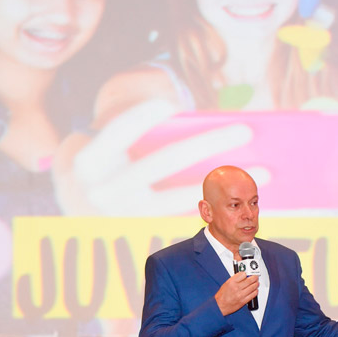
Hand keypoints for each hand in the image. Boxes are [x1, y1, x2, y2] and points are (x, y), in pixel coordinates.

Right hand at [52, 99, 251, 215]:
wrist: (74, 203)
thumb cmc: (103, 157)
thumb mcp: (106, 139)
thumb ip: (138, 128)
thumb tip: (201, 124)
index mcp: (85, 159)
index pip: (118, 131)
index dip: (142, 116)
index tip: (171, 105)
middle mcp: (101, 191)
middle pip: (162, 162)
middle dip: (207, 144)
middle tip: (245, 130)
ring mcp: (122, 216)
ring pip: (179, 198)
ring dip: (223, 184)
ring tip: (263, 170)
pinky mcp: (143, 231)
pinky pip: (184, 215)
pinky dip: (216, 204)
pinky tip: (245, 194)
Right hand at [214, 272, 258, 315]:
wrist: (219, 306)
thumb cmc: (222, 296)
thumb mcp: (226, 284)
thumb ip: (235, 279)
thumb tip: (243, 276)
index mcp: (231, 282)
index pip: (243, 274)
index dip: (246, 273)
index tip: (248, 274)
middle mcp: (236, 288)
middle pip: (250, 280)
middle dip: (254, 278)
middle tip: (255, 277)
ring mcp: (240, 295)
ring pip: (253, 287)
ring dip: (256, 284)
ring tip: (256, 283)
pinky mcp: (243, 301)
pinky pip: (253, 295)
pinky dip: (255, 291)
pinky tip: (255, 290)